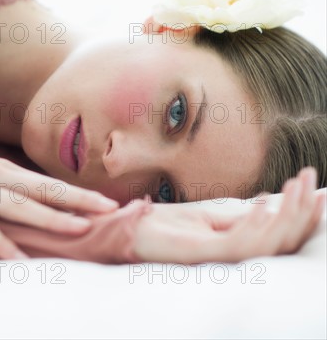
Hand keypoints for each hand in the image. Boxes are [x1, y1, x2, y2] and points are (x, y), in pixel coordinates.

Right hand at [0, 153, 118, 258]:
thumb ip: (6, 190)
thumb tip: (37, 207)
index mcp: (1, 169)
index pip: (47, 183)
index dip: (78, 193)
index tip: (108, 202)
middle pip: (40, 190)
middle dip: (76, 200)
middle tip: (108, 209)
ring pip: (16, 206)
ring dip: (49, 218)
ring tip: (78, 230)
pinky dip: (0, 245)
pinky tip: (17, 260)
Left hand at [131, 167, 325, 263]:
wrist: (127, 230)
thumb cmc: (163, 225)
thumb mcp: (207, 217)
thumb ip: (237, 218)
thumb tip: (269, 205)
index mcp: (234, 248)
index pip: (281, 237)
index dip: (303, 216)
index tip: (316, 189)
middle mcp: (230, 256)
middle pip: (284, 241)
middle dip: (303, 209)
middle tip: (312, 177)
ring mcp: (216, 257)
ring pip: (269, 244)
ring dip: (288, 213)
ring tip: (297, 183)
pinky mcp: (199, 253)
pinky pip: (238, 243)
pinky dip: (256, 223)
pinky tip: (265, 203)